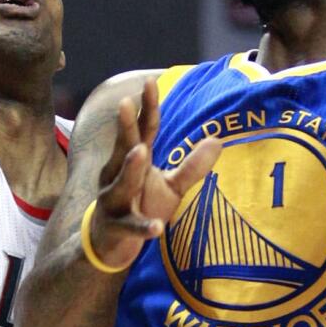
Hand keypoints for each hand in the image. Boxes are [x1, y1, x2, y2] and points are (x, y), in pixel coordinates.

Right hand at [87, 79, 221, 269]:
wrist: (107, 244)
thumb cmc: (139, 205)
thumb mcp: (170, 186)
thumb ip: (192, 165)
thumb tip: (218, 140)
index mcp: (134, 160)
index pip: (142, 130)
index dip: (147, 107)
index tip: (150, 81)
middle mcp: (117, 175)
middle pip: (124, 147)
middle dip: (125, 126)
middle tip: (125, 103)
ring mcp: (113, 201)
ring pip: (121, 184)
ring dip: (130, 168)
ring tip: (141, 152)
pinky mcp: (114, 228)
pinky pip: (129, 228)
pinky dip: (142, 227)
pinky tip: (157, 228)